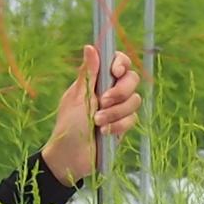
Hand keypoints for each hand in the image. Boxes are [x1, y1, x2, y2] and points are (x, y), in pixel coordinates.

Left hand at [39, 46, 142, 185]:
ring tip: (97, 122)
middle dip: (121, 91)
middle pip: (132, 79)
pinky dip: (118, 126)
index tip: (115, 72)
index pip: (118, 62)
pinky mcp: (123, 125)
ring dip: (116, 112)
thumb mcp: (78, 97)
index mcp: (97, 80)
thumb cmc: (69, 125)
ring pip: (134, 101)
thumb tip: (90, 47)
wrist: (71, 157)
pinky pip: (132, 119)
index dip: (121, 63)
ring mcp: (118, 108)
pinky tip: (104, 133)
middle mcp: (111, 90)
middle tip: (103, 101)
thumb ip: (88, 73)